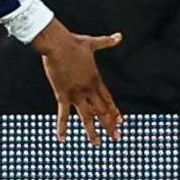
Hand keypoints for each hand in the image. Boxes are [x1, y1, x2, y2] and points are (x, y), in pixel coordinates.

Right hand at [30, 19, 123, 144]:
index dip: (115, 112)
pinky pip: (63, 114)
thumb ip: (107, 42)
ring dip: (93, 131)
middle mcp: (88, 89)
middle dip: (110, 125)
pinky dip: (62, 127)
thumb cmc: (74, 43)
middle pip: (102, 111)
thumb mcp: (93, 43)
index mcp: (96, 79)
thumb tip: (119, 36)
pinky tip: (62, 139)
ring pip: (87, 117)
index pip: (109, 100)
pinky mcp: (62, 94)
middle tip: (116, 137)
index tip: (121, 122)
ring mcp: (76, 94)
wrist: (58, 44)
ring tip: (97, 144)